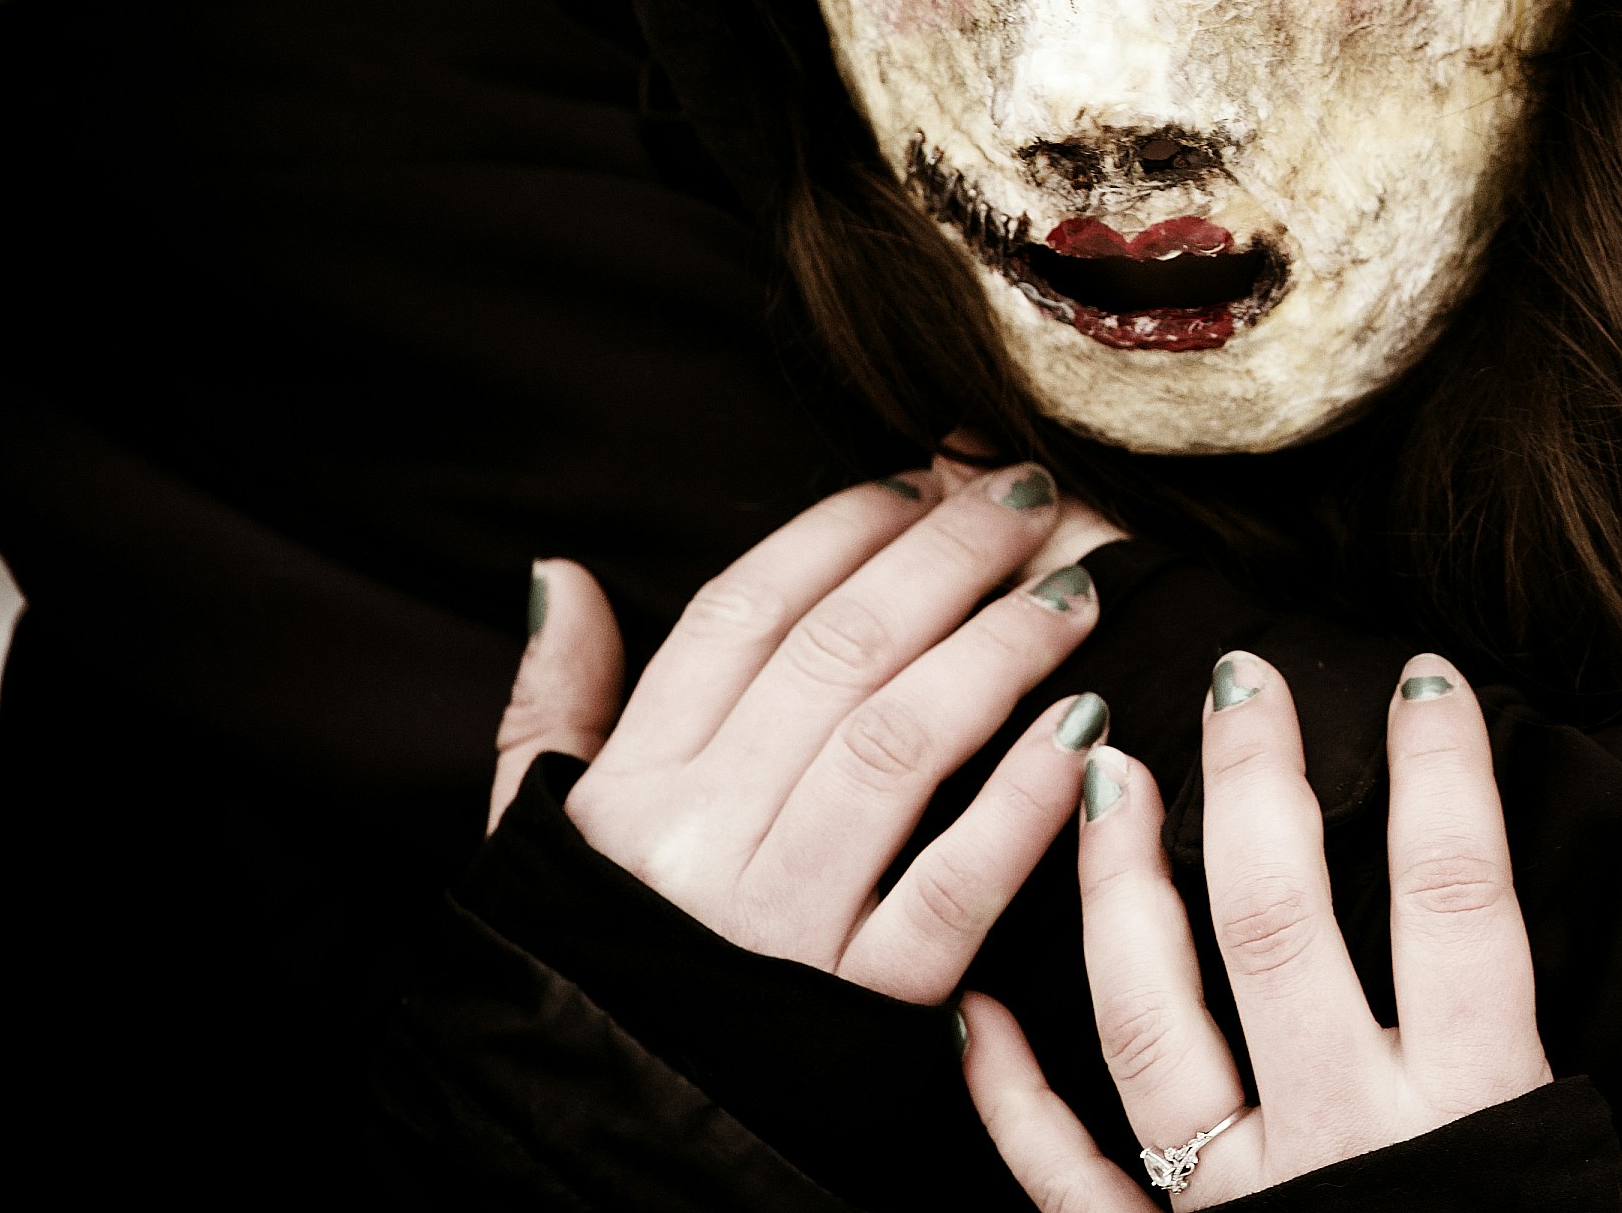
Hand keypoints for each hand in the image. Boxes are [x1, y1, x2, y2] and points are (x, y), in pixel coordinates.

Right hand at [491, 459, 1125, 1002]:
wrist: (610, 1158)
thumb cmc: (594, 983)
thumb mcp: (535, 851)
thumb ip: (549, 710)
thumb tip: (566, 573)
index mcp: (628, 794)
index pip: (739, 617)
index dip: (837, 530)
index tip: (916, 477)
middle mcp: (700, 845)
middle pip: (836, 656)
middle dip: (944, 557)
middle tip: (1031, 496)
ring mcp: (781, 925)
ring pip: (899, 745)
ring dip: (1000, 650)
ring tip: (1074, 591)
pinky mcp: (862, 1009)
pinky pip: (954, 886)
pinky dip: (1024, 803)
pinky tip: (1087, 733)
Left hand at [961, 651, 1621, 1212]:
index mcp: (1478, 1118)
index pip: (1455, 891)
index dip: (1441, 766)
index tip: (1425, 669)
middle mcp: (1340, 1146)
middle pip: (1277, 917)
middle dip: (1252, 775)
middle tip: (1236, 667)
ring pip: (1147, 1021)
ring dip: (1113, 891)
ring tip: (1100, 780)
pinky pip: (1064, 1188)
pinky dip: (1008, 1099)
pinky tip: (977, 1013)